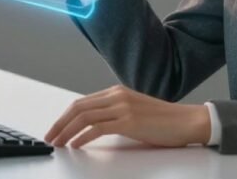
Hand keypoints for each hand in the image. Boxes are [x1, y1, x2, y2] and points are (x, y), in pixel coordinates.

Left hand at [44, 85, 210, 148]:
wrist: (187, 121)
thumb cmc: (163, 121)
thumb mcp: (134, 112)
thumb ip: (114, 114)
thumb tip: (92, 127)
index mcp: (116, 92)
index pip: (82, 102)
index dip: (65, 116)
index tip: (55, 129)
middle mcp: (117, 96)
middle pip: (78, 107)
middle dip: (60, 123)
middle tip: (49, 137)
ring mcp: (123, 107)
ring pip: (84, 117)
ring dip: (66, 131)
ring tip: (58, 143)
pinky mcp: (129, 121)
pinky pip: (98, 128)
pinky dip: (82, 137)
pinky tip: (75, 145)